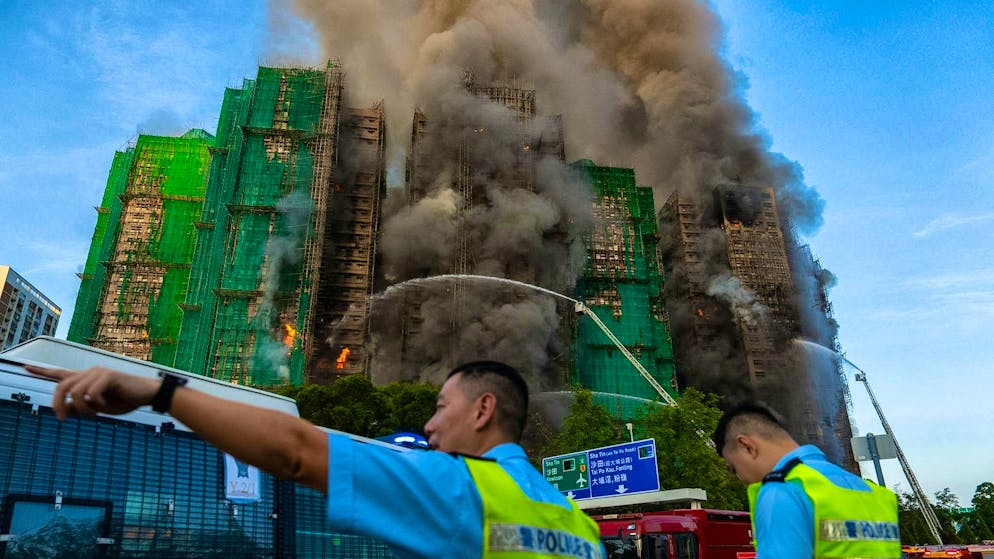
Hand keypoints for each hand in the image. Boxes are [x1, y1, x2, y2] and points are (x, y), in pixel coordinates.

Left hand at [24, 365, 159, 419]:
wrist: (147, 395)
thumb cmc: (124, 401)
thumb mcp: (99, 408)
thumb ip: (80, 408)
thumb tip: (63, 410)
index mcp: (86, 379)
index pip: (59, 373)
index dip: (41, 371)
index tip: (24, 367)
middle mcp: (89, 372)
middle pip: (62, 386)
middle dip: (57, 404)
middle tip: (61, 419)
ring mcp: (98, 372)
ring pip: (76, 393)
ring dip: (83, 409)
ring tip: (95, 414)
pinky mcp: (108, 376)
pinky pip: (91, 394)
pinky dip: (97, 405)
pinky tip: (106, 407)